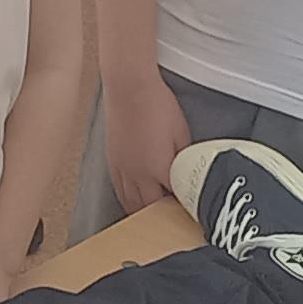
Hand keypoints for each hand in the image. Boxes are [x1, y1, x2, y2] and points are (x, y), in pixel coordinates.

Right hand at [105, 68, 188, 214]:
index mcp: (159, 169)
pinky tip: (134, 200)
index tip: (190, 207)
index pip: (174, 198)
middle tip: (174, 213)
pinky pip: (119, 191)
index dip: (183, 205)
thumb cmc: (156, 105)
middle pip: (151, 207)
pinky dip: (128, 200)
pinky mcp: (113, 162)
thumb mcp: (181, 132)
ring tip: (155, 214)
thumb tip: (188, 171)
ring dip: (144, 212)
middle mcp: (138, 175)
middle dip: (163, 213)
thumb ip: (185, 157)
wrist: (129, 88)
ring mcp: (122, 170)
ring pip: (131, 203)